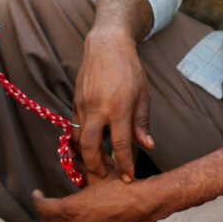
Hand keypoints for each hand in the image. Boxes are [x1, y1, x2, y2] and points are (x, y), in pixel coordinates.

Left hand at [32, 175, 153, 221]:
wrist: (145, 205)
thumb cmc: (123, 187)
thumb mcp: (99, 173)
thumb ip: (81, 166)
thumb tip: (70, 154)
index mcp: (73, 208)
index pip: (43, 209)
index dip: (37, 200)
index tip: (37, 194)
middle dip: (44, 216)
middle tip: (47, 206)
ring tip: (60, 220)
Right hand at [73, 28, 153, 181]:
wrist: (107, 45)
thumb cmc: (130, 69)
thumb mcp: (143, 94)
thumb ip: (142, 122)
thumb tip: (147, 146)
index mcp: (119, 107)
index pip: (120, 144)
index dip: (124, 164)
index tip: (128, 177)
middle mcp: (98, 108)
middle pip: (90, 146)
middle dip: (95, 165)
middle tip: (103, 175)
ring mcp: (83, 104)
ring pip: (79, 138)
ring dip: (85, 154)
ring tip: (96, 163)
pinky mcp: (75, 100)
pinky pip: (75, 125)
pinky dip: (80, 139)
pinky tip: (87, 145)